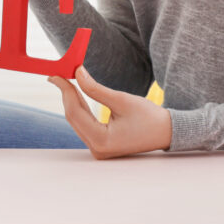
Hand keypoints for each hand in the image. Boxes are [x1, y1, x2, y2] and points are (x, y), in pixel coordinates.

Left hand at [49, 66, 171, 159]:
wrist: (166, 132)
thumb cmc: (149, 117)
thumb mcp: (121, 100)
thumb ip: (95, 88)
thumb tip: (77, 73)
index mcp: (101, 141)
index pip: (75, 112)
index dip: (65, 91)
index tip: (57, 75)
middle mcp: (97, 149)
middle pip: (73, 117)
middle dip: (66, 95)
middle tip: (58, 75)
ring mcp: (98, 149)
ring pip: (77, 121)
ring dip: (72, 101)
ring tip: (66, 81)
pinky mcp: (101, 145)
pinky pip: (85, 124)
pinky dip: (81, 108)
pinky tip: (77, 94)